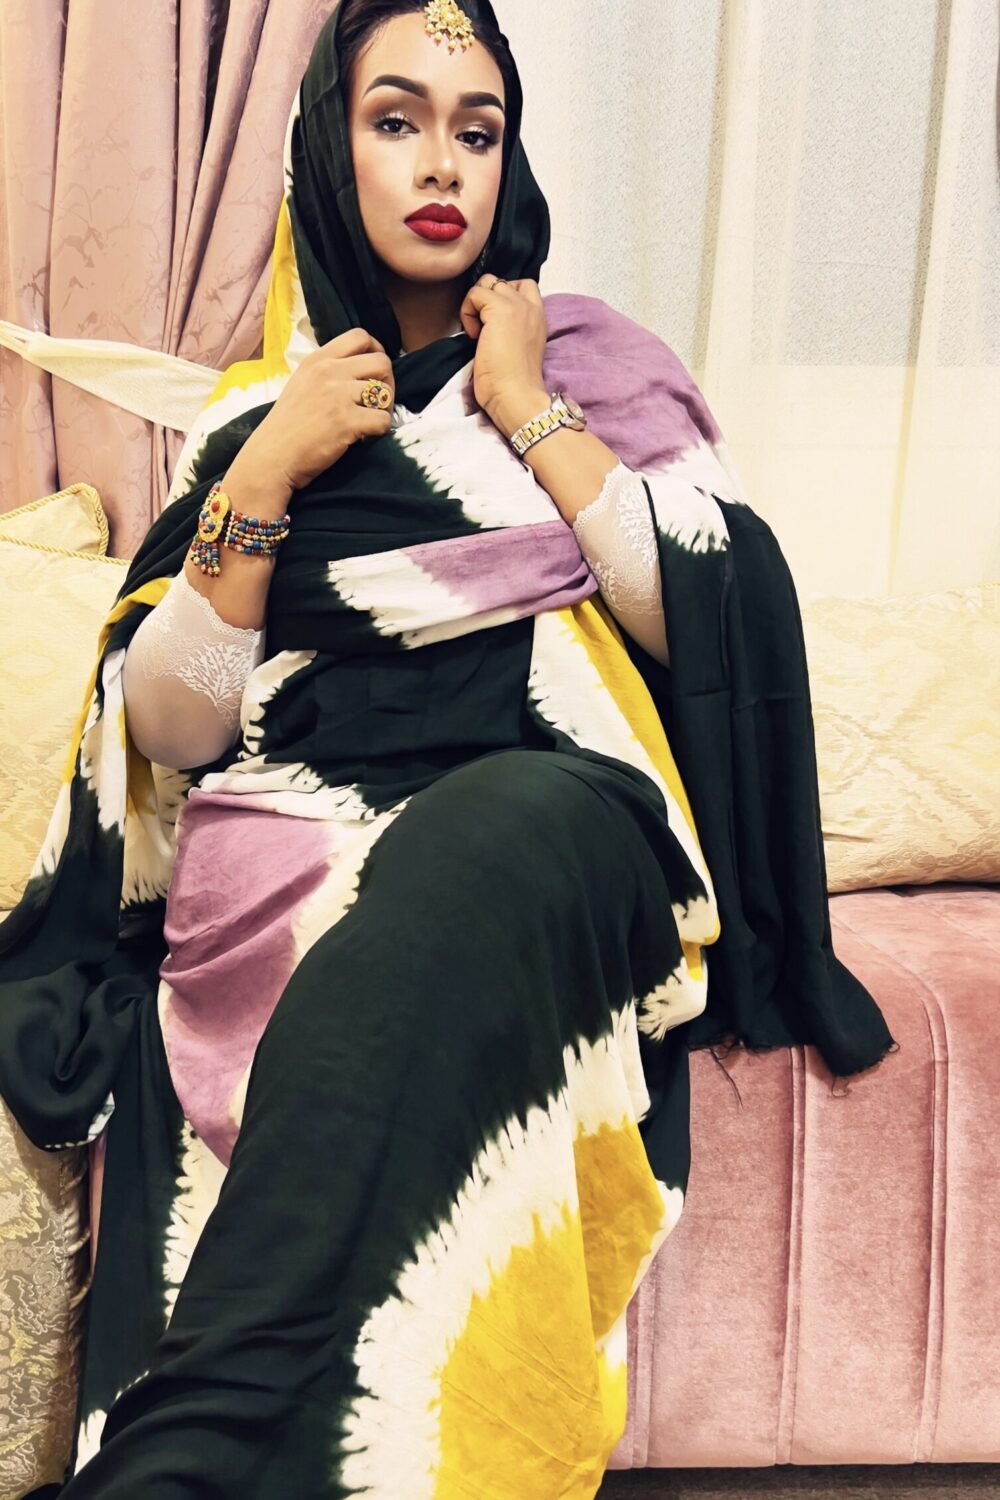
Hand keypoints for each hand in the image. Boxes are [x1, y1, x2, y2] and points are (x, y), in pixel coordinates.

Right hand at [246, 328, 395, 492]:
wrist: (271, 458)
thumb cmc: (286, 427)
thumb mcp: (301, 384)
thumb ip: (326, 372)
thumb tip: (359, 370)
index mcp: (318, 360)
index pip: (360, 336)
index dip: (376, 353)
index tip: (372, 374)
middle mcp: (328, 372)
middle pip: (381, 361)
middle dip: (387, 382)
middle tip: (377, 403)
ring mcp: (338, 395)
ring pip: (385, 392)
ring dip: (384, 410)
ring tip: (369, 423)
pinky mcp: (346, 421)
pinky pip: (384, 420)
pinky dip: (379, 432)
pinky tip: (363, 438)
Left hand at [458, 275, 547, 422]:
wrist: (516, 395)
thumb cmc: (514, 383)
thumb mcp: (518, 347)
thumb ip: (511, 327)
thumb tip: (486, 320)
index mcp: (538, 317)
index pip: (523, 285)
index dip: (503, 296)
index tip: (493, 322)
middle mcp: (530, 306)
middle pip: (502, 281)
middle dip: (486, 299)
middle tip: (482, 327)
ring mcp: (516, 306)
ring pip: (488, 282)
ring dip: (476, 303)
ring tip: (478, 330)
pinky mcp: (500, 310)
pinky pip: (474, 294)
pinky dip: (467, 312)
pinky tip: (473, 335)